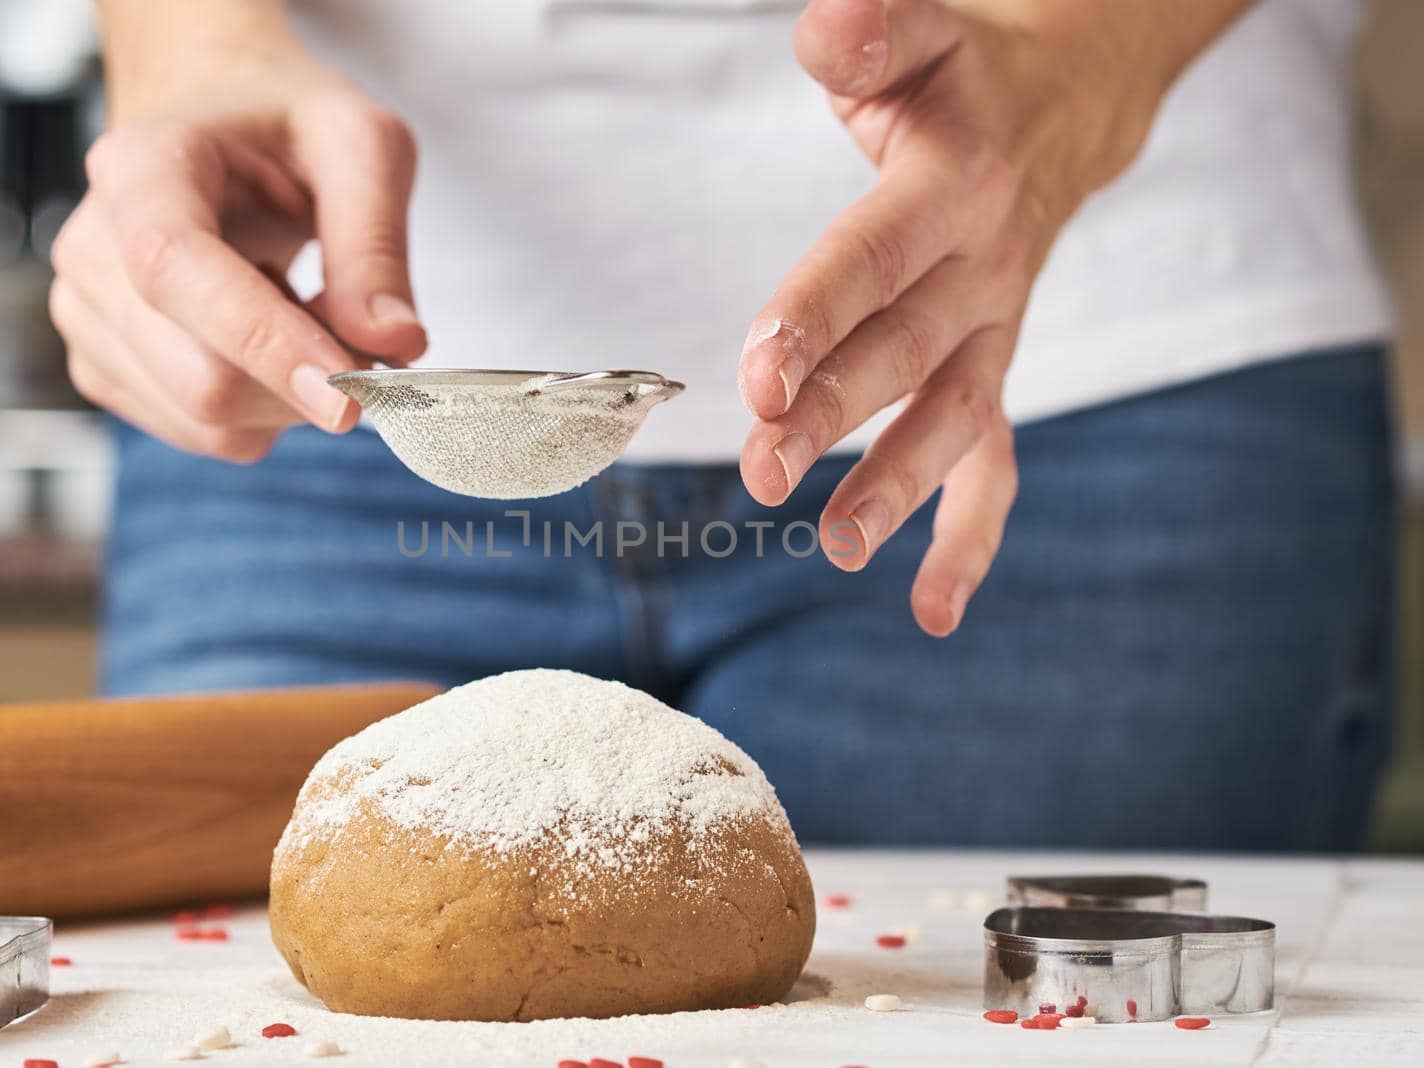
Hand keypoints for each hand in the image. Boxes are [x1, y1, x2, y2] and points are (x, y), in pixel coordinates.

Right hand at [49, 14, 424, 461]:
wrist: (212, 119)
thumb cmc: (284, 123)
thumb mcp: (359, 143)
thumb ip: (377, 243)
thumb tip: (394, 344)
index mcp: (139, 168)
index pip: (177, 274)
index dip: (265, 344)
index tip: (351, 397)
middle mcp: (92, 247)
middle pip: (199, 376)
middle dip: (304, 382)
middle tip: (365, 336)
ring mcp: (87, 315)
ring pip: (207, 419)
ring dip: (289, 396)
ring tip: (304, 310)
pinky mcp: (106, 367)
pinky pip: (205, 433)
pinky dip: (264, 409)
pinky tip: (269, 340)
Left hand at [738, 0, 1240, 634]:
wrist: (1064, 108)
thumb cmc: (963, 77)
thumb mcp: (919, 33)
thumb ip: (871, 35)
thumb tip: (827, 33)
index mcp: (953, 185)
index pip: (874, 260)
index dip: (815, 316)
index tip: (759, 378)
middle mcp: (983, 269)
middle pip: (902, 353)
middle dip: (832, 416)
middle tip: (761, 470)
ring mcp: (996, 330)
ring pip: (952, 418)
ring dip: (896, 485)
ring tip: (839, 547)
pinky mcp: (994, 366)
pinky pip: (993, 462)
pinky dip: (968, 537)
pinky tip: (930, 609)